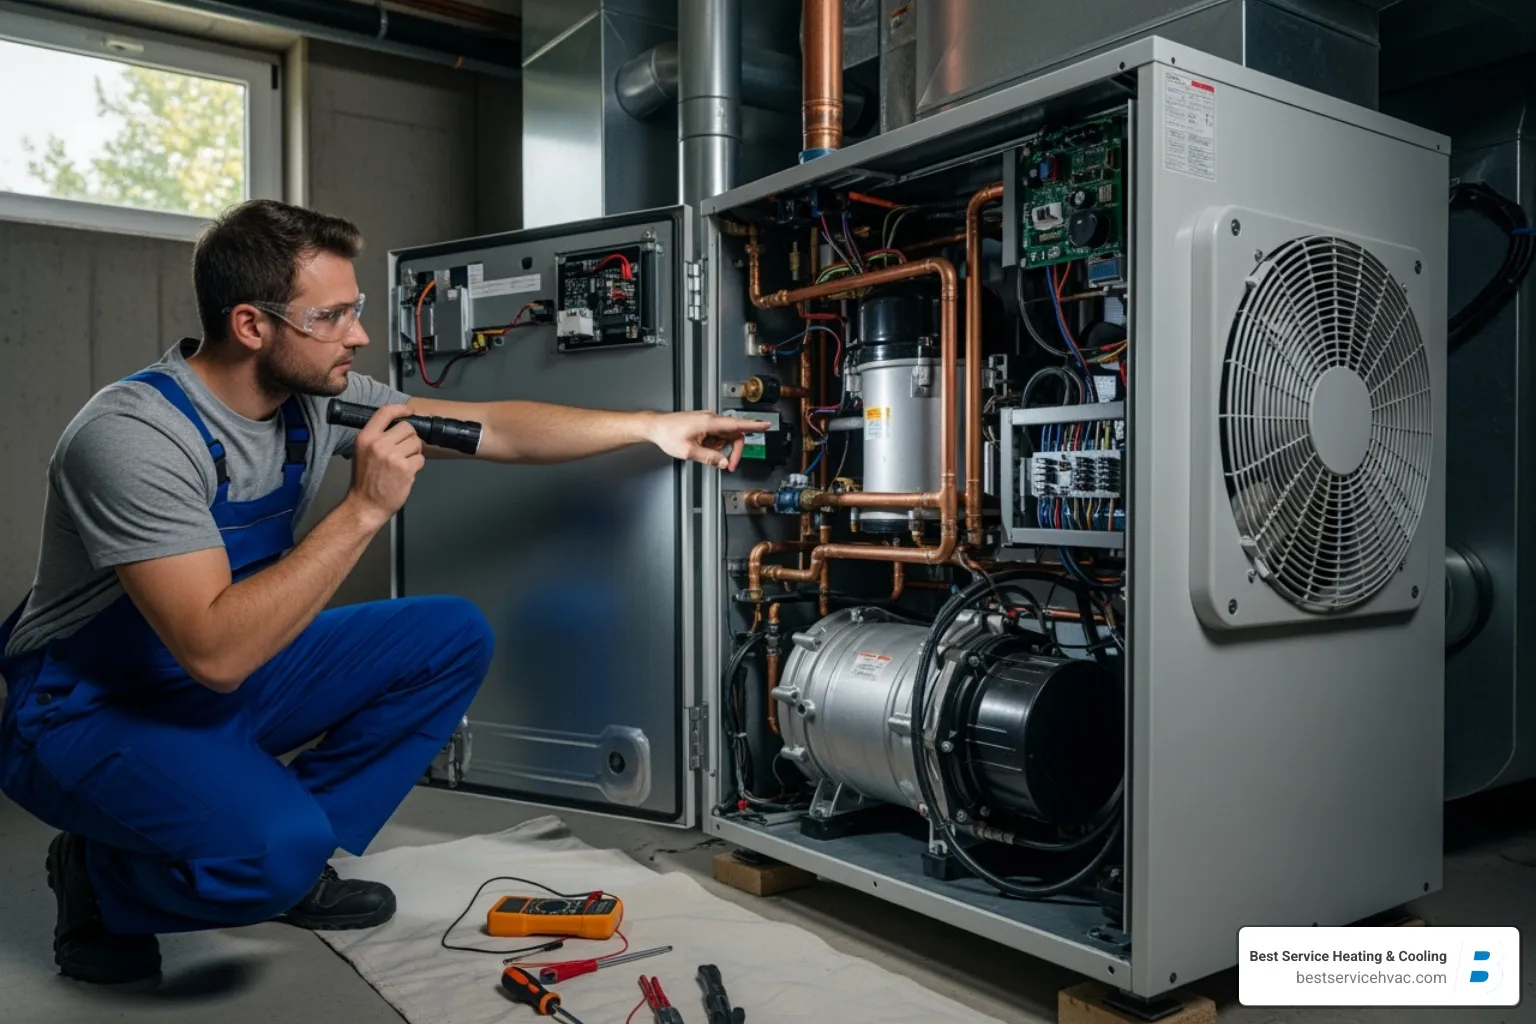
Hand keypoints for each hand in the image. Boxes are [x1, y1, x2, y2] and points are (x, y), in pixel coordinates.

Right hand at [346, 404, 424, 527]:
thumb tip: (399, 426)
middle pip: (407, 428)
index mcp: (366, 438)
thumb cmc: (365, 480)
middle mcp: (378, 444)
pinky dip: (416, 466)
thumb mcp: (363, 451)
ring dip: (414, 452)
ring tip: (402, 463)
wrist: (366, 505)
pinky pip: (420, 459)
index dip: (400, 409)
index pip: (385, 413)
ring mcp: (392, 456)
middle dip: (410, 438)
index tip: (409, 411)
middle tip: (404, 450)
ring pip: (416, 443)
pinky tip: (405, 473)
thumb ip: (378, 437)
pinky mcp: (405, 469)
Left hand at [646, 411, 772, 470]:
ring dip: (718, 448)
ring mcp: (708, 421)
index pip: (737, 424)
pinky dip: (712, 444)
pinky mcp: (704, 424)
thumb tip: (723, 462)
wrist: (656, 427)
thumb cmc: (668, 434)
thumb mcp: (688, 451)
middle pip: (734, 434)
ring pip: (724, 437)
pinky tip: (699, 446)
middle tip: (728, 465)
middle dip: (733, 451)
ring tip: (701, 451)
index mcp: (709, 422)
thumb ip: (709, 458)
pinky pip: (716, 436)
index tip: (766, 425)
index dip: (753, 426)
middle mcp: (711, 419)